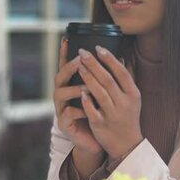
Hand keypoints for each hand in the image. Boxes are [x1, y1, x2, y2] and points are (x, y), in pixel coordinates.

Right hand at [53, 38, 103, 156]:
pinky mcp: (64, 123)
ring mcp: (61, 109)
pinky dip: (79, 110)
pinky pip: (69, 114)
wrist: (97, 140)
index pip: (66, 65)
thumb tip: (119, 55)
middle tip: (80, 60)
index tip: (67, 38)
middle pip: (60, 76)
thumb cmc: (99, 113)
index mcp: (71, 85)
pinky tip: (87, 109)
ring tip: (86, 87)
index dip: (65, 53)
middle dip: (70, 67)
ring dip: (75, 89)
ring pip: (61, 94)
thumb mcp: (103, 93)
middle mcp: (63, 94)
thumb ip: (106, 77)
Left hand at [78, 46, 142, 159]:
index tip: (98, 47)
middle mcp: (124, 103)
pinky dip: (86, 100)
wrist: (127, 144)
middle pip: (108, 80)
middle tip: (83, 52)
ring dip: (88, 78)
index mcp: (133, 94)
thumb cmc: (128, 117)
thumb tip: (121, 57)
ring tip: (79, 65)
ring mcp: (112, 115)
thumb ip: (126, 79)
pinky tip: (80, 90)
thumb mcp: (133, 98)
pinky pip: (92, 110)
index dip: (109, 59)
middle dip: (94, 64)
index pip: (121, 72)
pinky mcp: (101, 124)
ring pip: (99, 93)